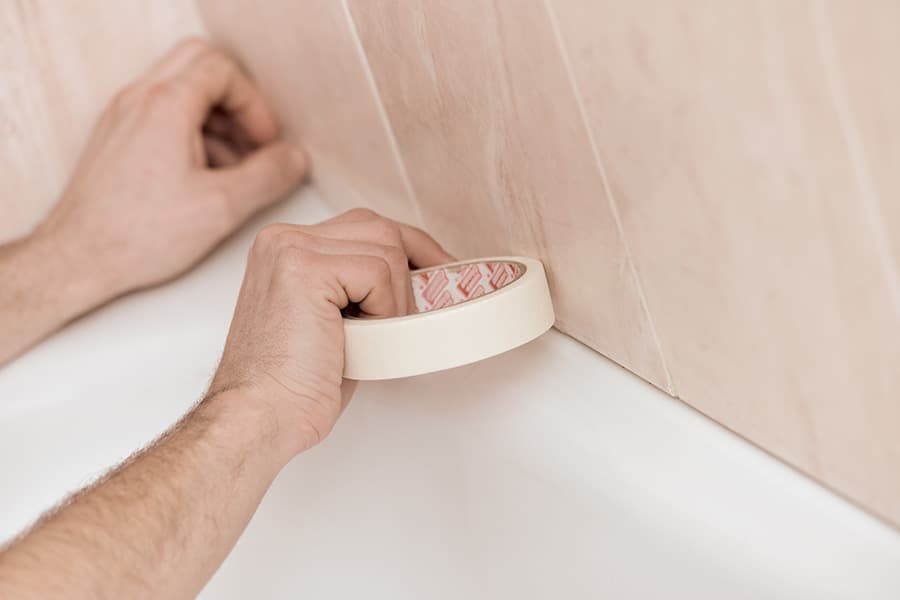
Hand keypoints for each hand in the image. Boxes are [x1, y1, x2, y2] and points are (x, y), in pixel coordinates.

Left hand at [37, 38, 306, 298]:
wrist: (78, 258)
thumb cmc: (138, 235)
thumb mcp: (222, 207)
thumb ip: (269, 176)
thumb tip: (294, 159)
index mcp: (165, 106)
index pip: (223, 70)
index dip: (255, 105)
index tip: (266, 142)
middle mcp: (138, 99)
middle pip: (199, 64)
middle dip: (235, 99)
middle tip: (251, 139)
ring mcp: (123, 115)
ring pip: (180, 86)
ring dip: (214, 117)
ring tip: (232, 166)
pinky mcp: (116, 137)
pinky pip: (160, 111)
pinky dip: (190, 129)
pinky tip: (203, 176)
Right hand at [208, 208, 452, 458]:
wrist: (260, 416)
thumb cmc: (295, 384)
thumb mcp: (334, 321)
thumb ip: (358, 288)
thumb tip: (415, 280)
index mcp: (286, 248)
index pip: (364, 226)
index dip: (409, 247)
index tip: (438, 269)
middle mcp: (283, 239)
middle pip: (380, 227)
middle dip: (414, 263)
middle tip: (426, 304)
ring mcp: (291, 248)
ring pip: (386, 248)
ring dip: (395, 299)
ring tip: (373, 335)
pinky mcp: (305, 268)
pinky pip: (378, 272)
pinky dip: (386, 308)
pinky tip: (364, 336)